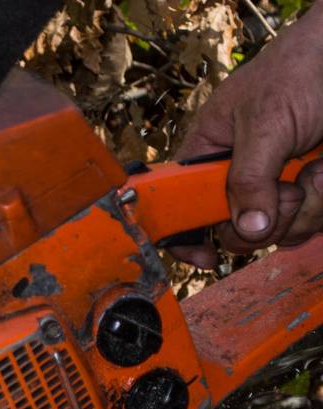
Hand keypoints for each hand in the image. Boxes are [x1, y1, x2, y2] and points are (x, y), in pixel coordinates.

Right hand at [175, 7, 322, 266]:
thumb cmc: (301, 70)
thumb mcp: (265, 123)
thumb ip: (248, 177)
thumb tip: (247, 228)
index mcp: (209, 153)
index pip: (181, 204)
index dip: (185, 235)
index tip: (206, 256)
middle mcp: (240, 175)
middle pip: (234, 230)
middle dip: (262, 222)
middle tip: (285, 192)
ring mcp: (276, 186)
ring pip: (279, 231)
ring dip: (303, 209)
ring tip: (313, 171)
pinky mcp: (308, 190)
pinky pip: (310, 221)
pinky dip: (322, 204)